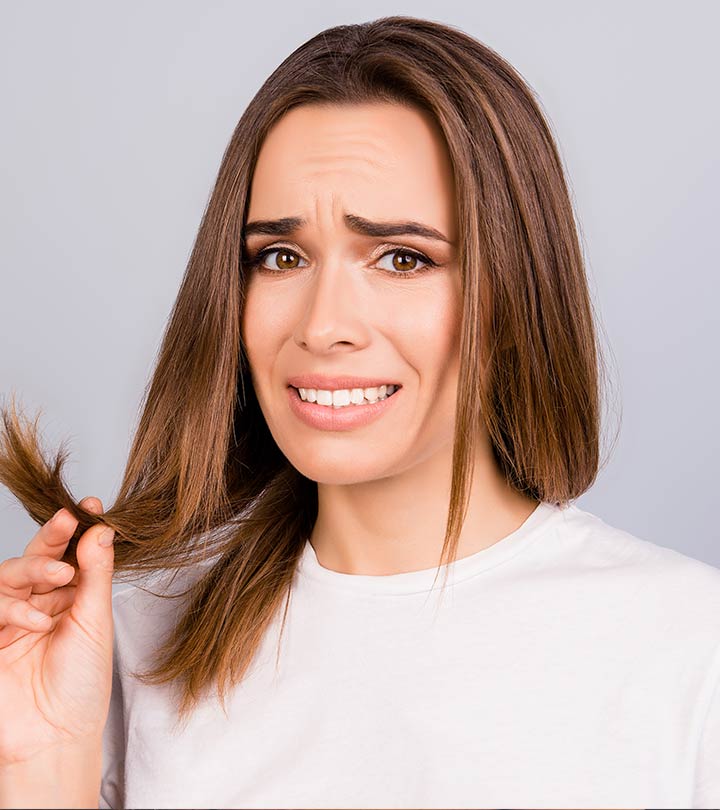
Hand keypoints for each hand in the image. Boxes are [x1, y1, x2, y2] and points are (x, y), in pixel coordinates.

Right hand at [0, 497, 114, 765]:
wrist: (55, 737)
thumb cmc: (81, 685)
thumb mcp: (96, 623)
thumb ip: (95, 576)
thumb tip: (102, 529)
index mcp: (70, 597)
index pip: (71, 554)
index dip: (78, 528)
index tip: (92, 505)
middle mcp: (40, 603)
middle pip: (38, 557)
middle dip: (52, 535)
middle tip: (67, 520)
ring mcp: (11, 619)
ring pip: (10, 574)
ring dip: (34, 568)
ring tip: (59, 577)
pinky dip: (14, 607)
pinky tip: (36, 620)